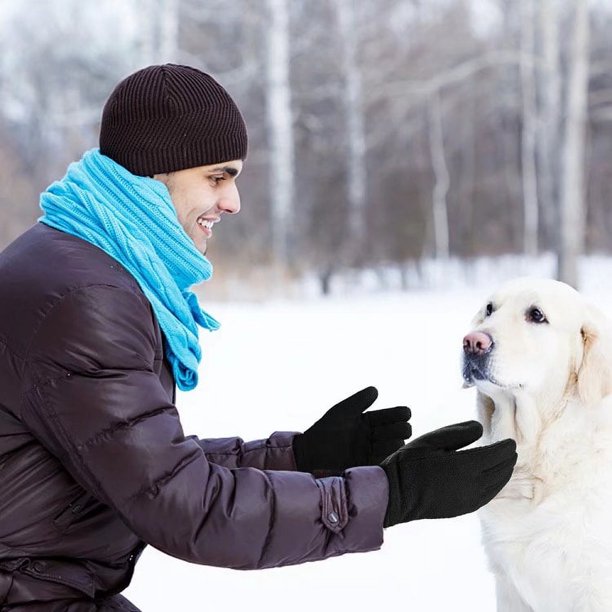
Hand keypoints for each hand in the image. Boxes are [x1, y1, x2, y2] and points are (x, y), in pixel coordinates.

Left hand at [293, 386, 410, 473]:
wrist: (309, 454)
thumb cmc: (324, 430)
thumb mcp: (342, 412)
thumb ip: (358, 401)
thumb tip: (376, 389)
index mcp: (366, 422)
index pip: (388, 416)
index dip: (399, 413)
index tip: (406, 412)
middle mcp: (371, 437)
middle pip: (395, 431)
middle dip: (402, 428)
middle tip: (404, 428)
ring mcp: (370, 452)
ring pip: (393, 446)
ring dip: (397, 443)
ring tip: (398, 440)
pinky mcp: (368, 467)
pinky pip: (384, 461)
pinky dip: (390, 457)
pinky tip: (394, 453)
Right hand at [381, 420, 516, 526]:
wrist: (396, 495)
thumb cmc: (410, 463)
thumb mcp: (431, 440)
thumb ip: (458, 433)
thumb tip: (480, 428)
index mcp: (465, 465)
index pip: (495, 455)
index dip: (505, 447)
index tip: (510, 441)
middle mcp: (472, 485)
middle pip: (500, 471)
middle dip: (508, 460)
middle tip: (511, 451)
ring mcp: (469, 500)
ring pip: (496, 486)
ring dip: (504, 474)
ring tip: (506, 464)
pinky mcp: (463, 509)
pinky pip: (487, 497)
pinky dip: (495, 486)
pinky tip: (492, 481)